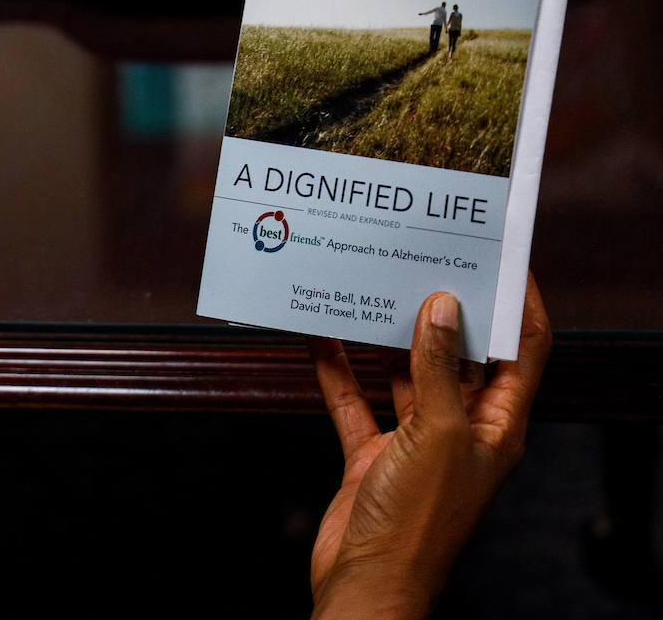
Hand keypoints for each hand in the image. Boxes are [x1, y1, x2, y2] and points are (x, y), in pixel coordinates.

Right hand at [307, 274, 551, 619]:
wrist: (366, 581)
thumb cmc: (417, 523)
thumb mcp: (436, 433)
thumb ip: (437, 369)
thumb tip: (442, 310)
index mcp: (496, 426)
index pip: (522, 352)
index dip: (518, 305)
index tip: (501, 262)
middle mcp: (459, 429)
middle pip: (458, 357)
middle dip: (442, 312)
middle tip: (423, 263)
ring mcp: (415, 441)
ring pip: (404, 373)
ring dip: (385, 337)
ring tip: (370, 290)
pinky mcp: (373, 452)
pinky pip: (356, 400)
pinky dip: (338, 370)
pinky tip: (321, 339)